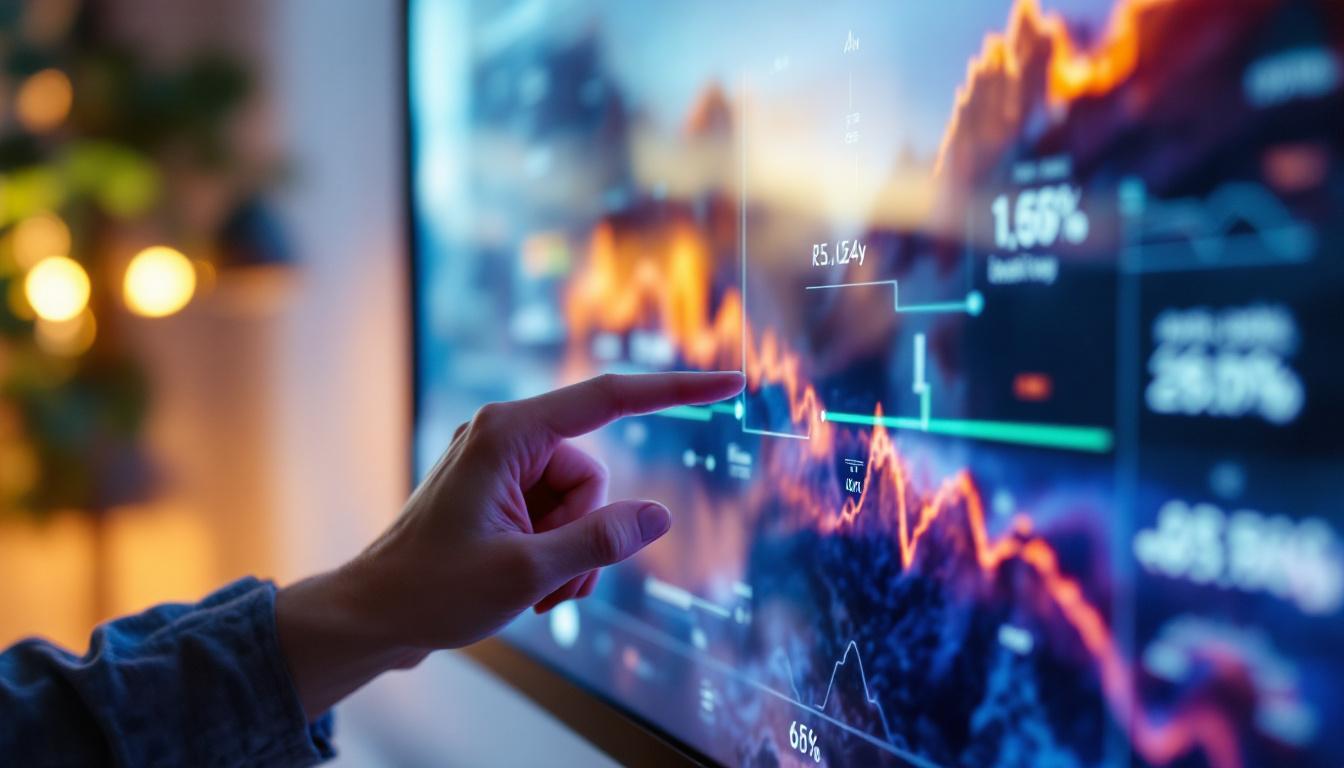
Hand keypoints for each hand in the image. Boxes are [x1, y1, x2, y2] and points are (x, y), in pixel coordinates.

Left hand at [276, 371, 744, 717]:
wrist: (370, 618)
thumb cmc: (432, 590)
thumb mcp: (527, 571)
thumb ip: (600, 539)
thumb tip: (657, 516)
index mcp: (507, 433)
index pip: (609, 398)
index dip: (676, 388)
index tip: (731, 381)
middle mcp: (504, 437)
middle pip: (592, 476)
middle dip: (584, 534)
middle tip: (545, 578)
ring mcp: (499, 466)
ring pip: (579, 504)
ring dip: (568, 553)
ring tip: (531, 591)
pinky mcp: (497, 493)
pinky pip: (555, 517)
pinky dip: (552, 555)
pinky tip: (525, 588)